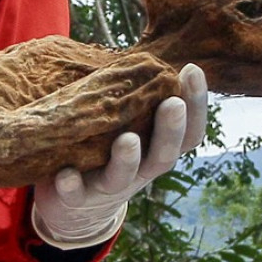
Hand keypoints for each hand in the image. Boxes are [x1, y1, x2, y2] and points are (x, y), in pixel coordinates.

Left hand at [32, 64, 207, 248]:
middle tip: (172, 103)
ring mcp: (109, 187)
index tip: (193, 69)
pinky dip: (71, 185)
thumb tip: (139, 53)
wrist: (73, 208)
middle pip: (163, 155)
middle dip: (169, 130)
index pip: (188, 131)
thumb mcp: (123, 126)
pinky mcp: (76, 200)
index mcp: (155, 148)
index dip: (196, 104)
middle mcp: (140, 170)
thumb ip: (132, 100)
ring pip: (122, 177)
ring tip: (127, 140)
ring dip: (127, 159)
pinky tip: (65, 174)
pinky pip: (75, 194)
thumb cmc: (103, 151)